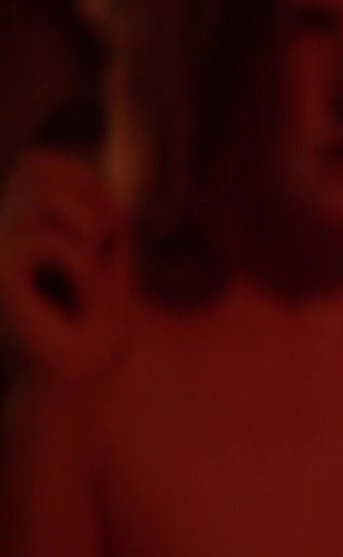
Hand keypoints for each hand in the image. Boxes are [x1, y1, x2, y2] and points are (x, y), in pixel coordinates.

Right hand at [0, 151, 133, 386]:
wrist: (67, 394)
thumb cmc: (87, 340)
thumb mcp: (104, 270)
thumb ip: (96, 225)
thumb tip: (97, 176)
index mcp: (13, 228)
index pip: (41, 163)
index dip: (87, 182)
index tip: (114, 230)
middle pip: (38, 167)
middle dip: (92, 197)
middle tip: (111, 245)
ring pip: (42, 197)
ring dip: (89, 228)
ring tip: (96, 269)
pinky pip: (49, 244)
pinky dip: (82, 267)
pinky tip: (79, 299)